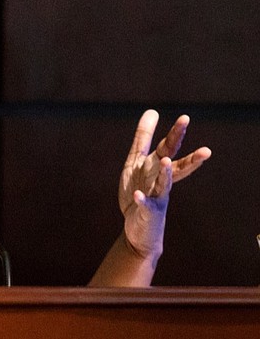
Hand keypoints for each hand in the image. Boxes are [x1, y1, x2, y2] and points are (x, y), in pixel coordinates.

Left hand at [119, 110, 210, 259]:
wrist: (139, 227)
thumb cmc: (140, 189)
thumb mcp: (137, 161)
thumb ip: (144, 138)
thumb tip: (153, 111)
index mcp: (157, 166)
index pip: (169, 148)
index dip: (176, 134)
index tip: (185, 118)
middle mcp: (160, 179)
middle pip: (172, 163)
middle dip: (184, 153)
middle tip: (202, 145)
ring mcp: (156, 196)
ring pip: (163, 184)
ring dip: (165, 173)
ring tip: (166, 162)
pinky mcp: (147, 211)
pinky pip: (144, 204)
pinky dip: (142, 199)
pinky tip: (139, 195)